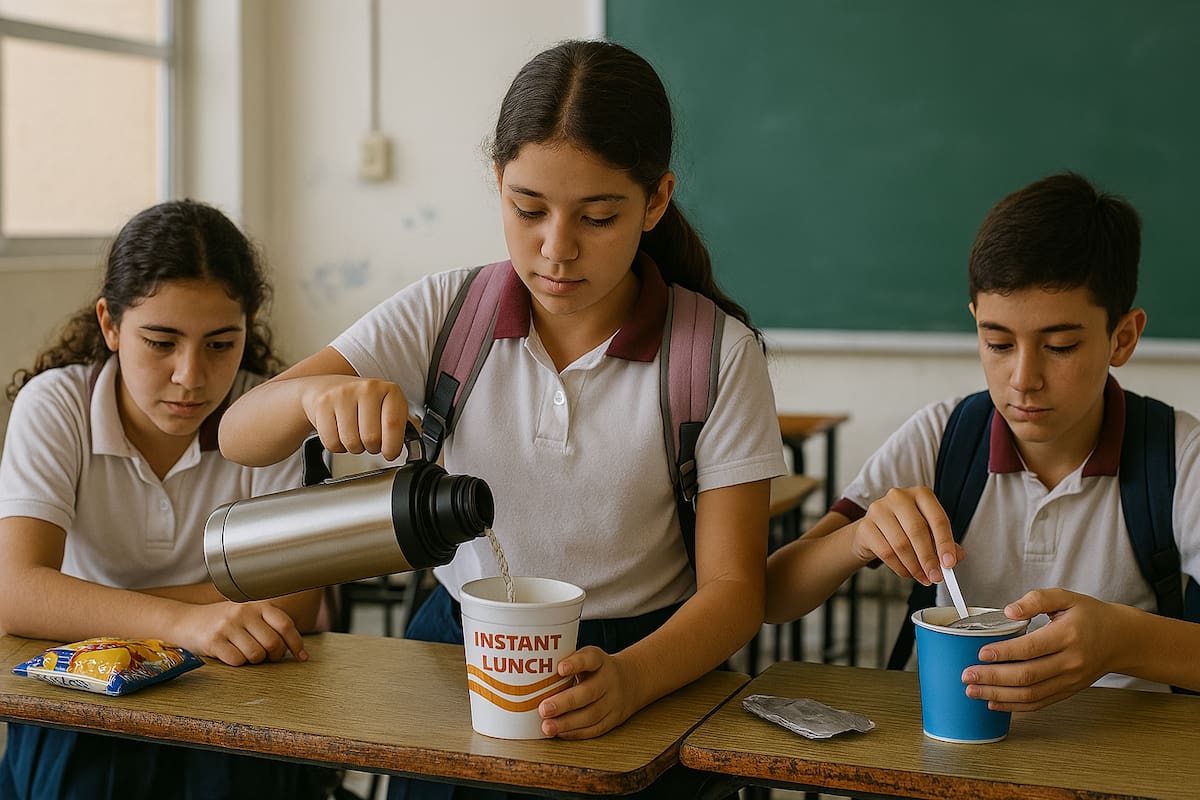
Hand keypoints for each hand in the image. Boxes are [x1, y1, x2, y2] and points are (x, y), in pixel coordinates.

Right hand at [177, 601, 307, 666]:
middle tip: (268, 658)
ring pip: (256, 654)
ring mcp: (228, 625)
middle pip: (273, 643)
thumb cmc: (223, 621)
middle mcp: (243, 611)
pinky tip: (231, 655)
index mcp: (257, 604)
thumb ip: (269, 624)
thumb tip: (296, 649)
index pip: (285, 624)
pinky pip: (237, 661)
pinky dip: (238, 663)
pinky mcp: (214, 640)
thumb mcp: (247, 614)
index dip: (296, 643)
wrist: (186, 621)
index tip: (302, 657)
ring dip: (255, 660)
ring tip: (246, 653)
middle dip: (274, 656)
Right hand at [299, 374, 412, 461]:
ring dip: (354, 447)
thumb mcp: (385, 408)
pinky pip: (332, 442)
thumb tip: (406, 451)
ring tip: (354, 434)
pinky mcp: (322, 405)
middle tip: (369, 441)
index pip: (393, 424)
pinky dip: (337, 445)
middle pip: (371, 437)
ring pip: (351, 442)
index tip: (390, 452)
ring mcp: (343, 395)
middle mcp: (367, 388)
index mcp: (389, 390)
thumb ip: (397, 427)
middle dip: (371, 447)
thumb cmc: (360, 402)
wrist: (324, 388)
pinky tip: (339, 432)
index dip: (392, 446)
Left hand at [537, 647, 639, 738]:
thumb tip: (529, 671)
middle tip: (543, 709)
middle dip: (565, 703)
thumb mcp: (588, 657)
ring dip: (567, 723)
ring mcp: (613, 701)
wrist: (631, 680)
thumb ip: (567, 662)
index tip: (559, 667)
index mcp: (600, 661)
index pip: (590, 659)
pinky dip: (577, 732)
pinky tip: (561, 732)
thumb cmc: (597, 669)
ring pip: (592, 714)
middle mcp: (609, 680)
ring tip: (547, 727)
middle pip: (589, 692)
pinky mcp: (614, 719)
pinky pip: (595, 728)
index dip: (576, 663)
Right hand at [851, 487, 962, 583]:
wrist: (873, 531)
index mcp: (920, 494)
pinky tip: (907, 572)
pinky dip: (899, 567)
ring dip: (915, 566)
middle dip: (928, 558)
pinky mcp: (865, 526)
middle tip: (935, 576)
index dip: (945, 543)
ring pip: (901, 544)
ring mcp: (879, 509)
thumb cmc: (904, 529)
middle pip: (917, 530)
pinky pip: (886, 552)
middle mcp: (899, 497)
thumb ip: (943, 543)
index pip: (937, 518)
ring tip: (922, 577)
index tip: (949, 563)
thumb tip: (955, 557)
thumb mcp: (928, 533)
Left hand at [962, 588, 1126, 710]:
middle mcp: (1070, 662)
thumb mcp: (1066, 597)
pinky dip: (1015, 707)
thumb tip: (1009, 610)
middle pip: (1027, 676)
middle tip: (967, 675)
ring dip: (999, 696)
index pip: (1031, 648)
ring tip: (973, 691)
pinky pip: (1040, 703)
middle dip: (993, 678)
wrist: (1122, 639)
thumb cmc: (1091, 616)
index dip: (1004, 653)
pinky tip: (994, 703)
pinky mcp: (1068, 691)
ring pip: (1031, 694)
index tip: (980, 653)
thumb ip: (1036, 599)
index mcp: (1068, 635)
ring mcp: (1070, 680)